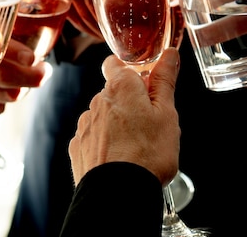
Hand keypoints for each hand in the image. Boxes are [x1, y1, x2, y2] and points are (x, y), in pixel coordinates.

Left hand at [68, 48, 180, 186]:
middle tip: (149, 124)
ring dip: (116, 124)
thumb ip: (165, 80)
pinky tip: (119, 159)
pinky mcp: (77, 147)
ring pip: (103, 116)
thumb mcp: (167, 113)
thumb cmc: (147, 153)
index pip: (115, 63)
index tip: (143, 83)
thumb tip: (169, 54)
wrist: (119, 193)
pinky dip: (104, 143)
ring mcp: (84, 124)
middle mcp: (97, 101)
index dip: (129, 70)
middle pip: (113, 93)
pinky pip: (92, 137)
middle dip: (128, 103)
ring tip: (136, 147)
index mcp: (120, 87)